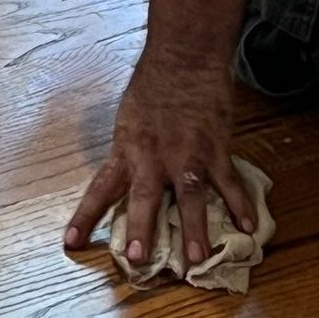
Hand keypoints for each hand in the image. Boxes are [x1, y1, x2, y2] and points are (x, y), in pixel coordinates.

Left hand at [65, 53, 254, 268]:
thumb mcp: (129, 121)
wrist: (183, 57)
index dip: (86, 217)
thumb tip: (129, 183)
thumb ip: (131, 154)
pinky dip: (240, 205)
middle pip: (145, 198)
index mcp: (127, 150)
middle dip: (141, 229)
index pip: (101, 189)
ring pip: (190, 196)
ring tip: (197, 259)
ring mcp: (187, 154)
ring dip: (193, 229)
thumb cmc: (152, 87)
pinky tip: (248, 228)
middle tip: (137, 260)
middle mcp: (153, 157)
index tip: (70, 244)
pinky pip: (229, 182)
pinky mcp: (216, 148)